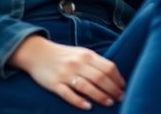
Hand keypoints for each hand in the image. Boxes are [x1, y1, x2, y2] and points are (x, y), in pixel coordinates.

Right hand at [9, 35, 124, 109]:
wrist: (37, 53)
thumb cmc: (63, 55)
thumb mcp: (81, 53)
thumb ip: (95, 62)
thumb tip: (113, 75)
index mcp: (87, 55)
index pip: (108, 67)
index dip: (118, 79)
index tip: (123, 87)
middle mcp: (77, 64)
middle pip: (100, 78)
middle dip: (113, 89)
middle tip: (120, 97)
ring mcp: (65, 74)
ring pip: (87, 87)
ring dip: (100, 96)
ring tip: (109, 103)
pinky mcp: (54, 84)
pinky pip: (68, 94)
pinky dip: (79, 101)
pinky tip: (88, 107)